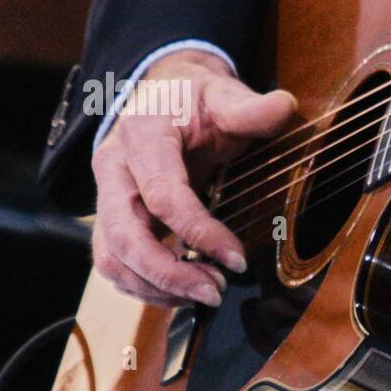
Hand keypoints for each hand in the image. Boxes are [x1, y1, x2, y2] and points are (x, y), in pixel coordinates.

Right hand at [91, 50, 297, 306]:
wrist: (164, 95)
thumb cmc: (197, 101)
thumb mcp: (225, 97)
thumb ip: (252, 108)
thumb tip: (284, 106)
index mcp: (142, 136)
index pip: (163, 197)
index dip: (200, 233)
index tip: (238, 259)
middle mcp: (113, 168)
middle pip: (124, 237)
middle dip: (169, 274)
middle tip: (216, 293)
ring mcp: (107, 196)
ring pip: (112, 257)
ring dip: (156, 287)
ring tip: (206, 295)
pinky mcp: (112, 219)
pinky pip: (115, 263)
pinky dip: (146, 286)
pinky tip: (185, 292)